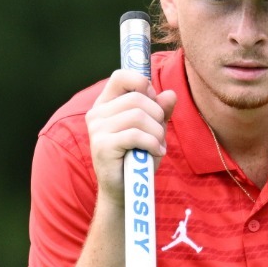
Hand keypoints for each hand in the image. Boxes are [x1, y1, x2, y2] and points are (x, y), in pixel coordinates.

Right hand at [87, 69, 176, 203]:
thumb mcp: (152, 131)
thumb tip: (170, 94)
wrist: (125, 190)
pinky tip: (155, 153)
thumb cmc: (138, 158)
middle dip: (157, 116)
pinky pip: (136, 135)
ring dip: (156, 132)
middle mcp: (97, 113)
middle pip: (138, 98)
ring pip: (139, 115)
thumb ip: (160, 111)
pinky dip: (152, 143)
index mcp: (106, 104)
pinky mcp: (102, 146)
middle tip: (159, 135)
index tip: (153, 104)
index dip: (142, 84)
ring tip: (157, 146)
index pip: (121, 76)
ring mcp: (97, 129)